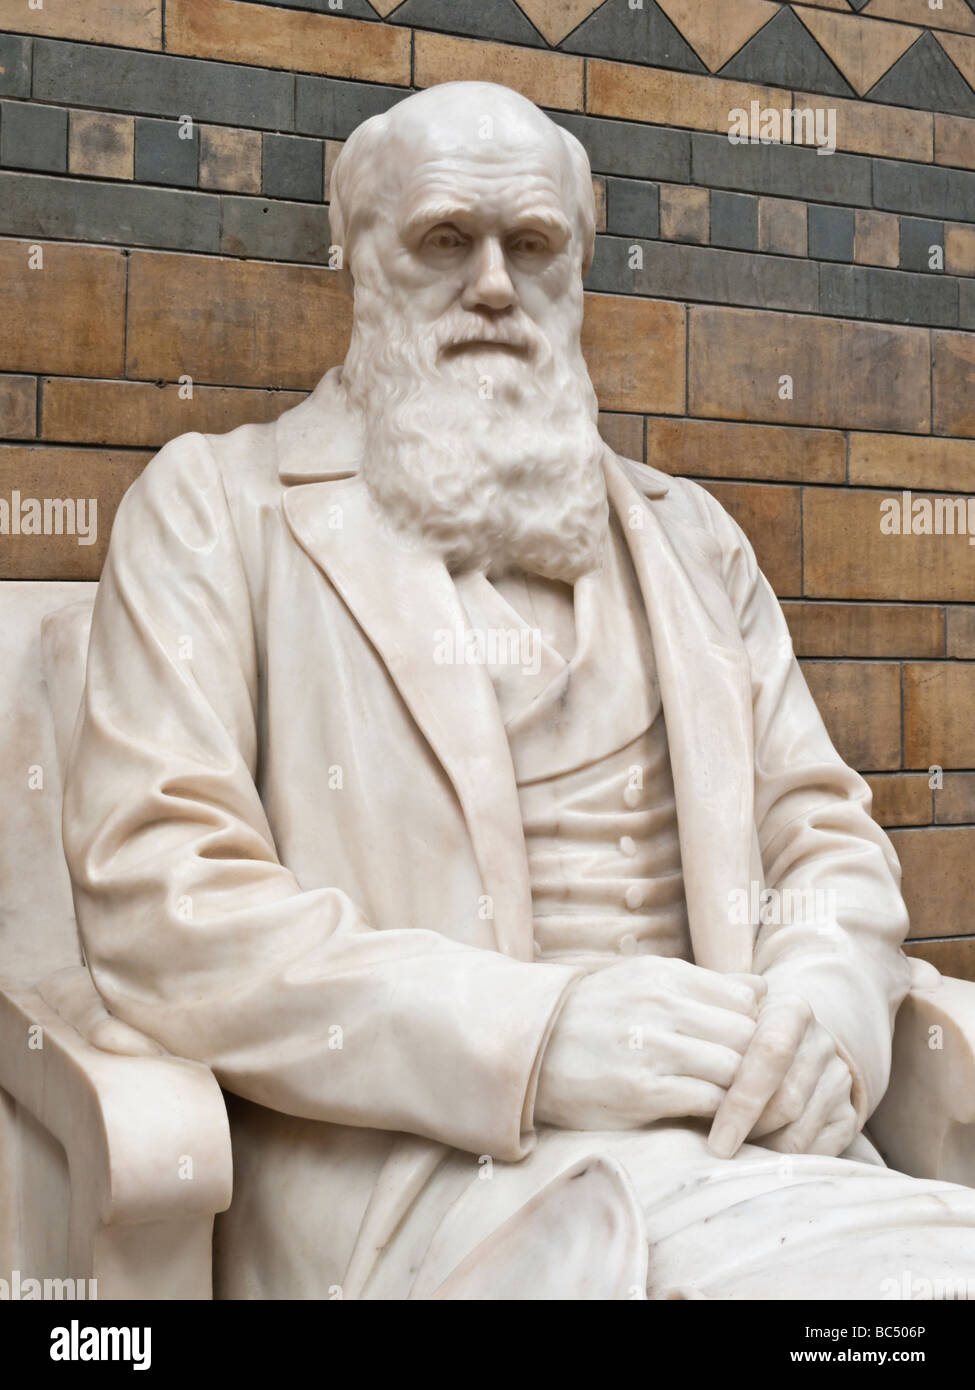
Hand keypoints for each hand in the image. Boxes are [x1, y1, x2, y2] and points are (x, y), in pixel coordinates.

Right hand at [535, 957, 765, 1131]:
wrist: (528, 1052)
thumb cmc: (592, 1018)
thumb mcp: (641, 981)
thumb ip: (700, 985)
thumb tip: (763, 990)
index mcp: (664, 974)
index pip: (746, 998)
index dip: (757, 1027)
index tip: (753, 1049)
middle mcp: (661, 1004)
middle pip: (748, 1034)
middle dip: (759, 1062)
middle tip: (759, 1085)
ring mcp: (652, 1047)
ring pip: (735, 1068)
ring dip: (744, 1092)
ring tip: (741, 1105)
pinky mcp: (642, 1092)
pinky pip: (709, 1102)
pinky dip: (723, 1114)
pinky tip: (717, 1120)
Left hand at [707, 992, 856, 1159]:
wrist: (789, 1040)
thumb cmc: (738, 1035)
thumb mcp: (724, 1019)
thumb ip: (707, 1030)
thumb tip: (682, 1063)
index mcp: (791, 1011)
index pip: (770, 1053)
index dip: (742, 1102)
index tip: (716, 1143)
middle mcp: (821, 1043)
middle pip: (786, 1101)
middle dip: (749, 1132)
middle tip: (719, 1151)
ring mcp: (839, 1079)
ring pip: (800, 1131)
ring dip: (763, 1150)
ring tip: (734, 1154)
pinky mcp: (849, 1114)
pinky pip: (819, 1152)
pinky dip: (785, 1163)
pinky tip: (760, 1160)